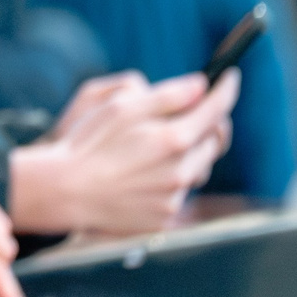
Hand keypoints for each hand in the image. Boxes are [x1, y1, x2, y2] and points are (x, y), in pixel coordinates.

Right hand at [9, 69, 239, 237]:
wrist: (65, 190)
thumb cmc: (88, 142)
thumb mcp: (122, 106)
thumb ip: (168, 95)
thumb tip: (201, 85)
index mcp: (173, 138)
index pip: (216, 109)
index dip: (226, 90)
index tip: (230, 78)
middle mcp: (181, 170)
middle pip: (215, 140)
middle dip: (208, 123)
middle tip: (192, 113)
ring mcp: (175, 197)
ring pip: (200, 167)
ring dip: (190, 152)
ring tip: (157, 146)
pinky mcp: (166, 217)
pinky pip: (181, 192)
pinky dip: (172, 177)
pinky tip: (143, 173)